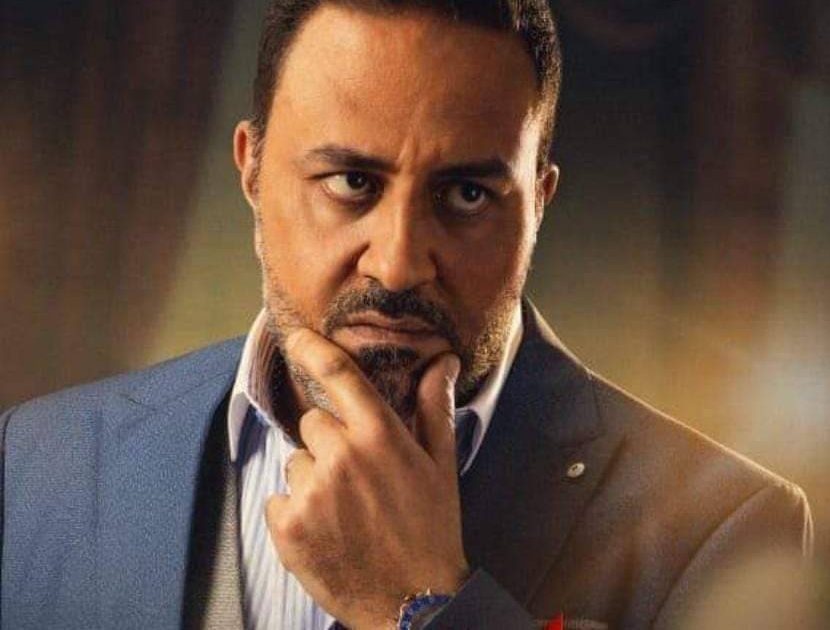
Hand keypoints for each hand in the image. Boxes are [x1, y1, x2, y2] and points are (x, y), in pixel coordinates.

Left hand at [266, 328, 468, 627]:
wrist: (412, 602)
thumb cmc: (431, 528)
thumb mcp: (441, 465)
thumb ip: (433, 407)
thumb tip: (441, 361)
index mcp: (380, 436)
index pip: (337, 375)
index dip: (312, 349)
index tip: (295, 336)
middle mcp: (341, 456)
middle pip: (314, 424)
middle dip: (331, 443)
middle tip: (360, 479)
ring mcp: (310, 492)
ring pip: (298, 463)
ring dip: (314, 480)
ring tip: (347, 512)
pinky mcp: (287, 526)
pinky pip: (279, 498)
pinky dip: (296, 513)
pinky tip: (328, 531)